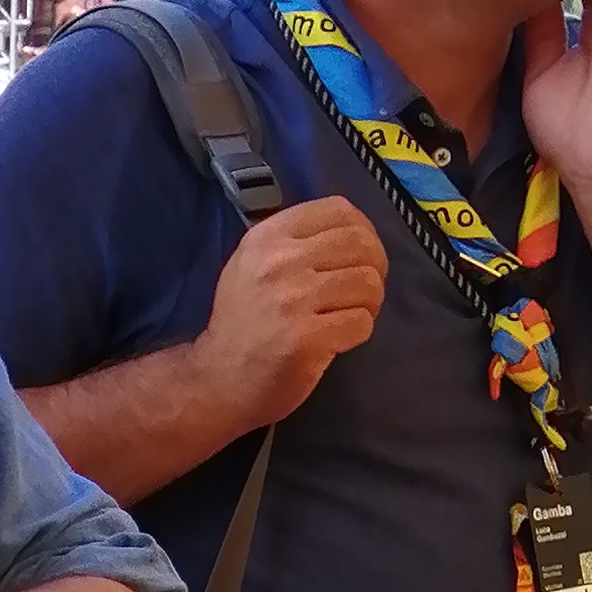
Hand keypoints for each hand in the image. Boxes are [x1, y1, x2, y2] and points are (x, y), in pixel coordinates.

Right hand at [201, 197, 385, 425]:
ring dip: (369, 303)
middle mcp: (278, 262)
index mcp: (266, 237)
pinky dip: (359, 332)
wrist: (216, 381)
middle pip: (360, 244)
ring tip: (348, 315)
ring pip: (367, 283)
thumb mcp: (253, 266)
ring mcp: (292, 300)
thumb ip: (295, 242)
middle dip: (374, 268)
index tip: (361, 255)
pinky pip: (361, 323)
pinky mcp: (306, 338)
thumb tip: (355, 233)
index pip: (338, 210)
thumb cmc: (242, 324)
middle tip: (363, 291)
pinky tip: (338, 339)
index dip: (363, 230)